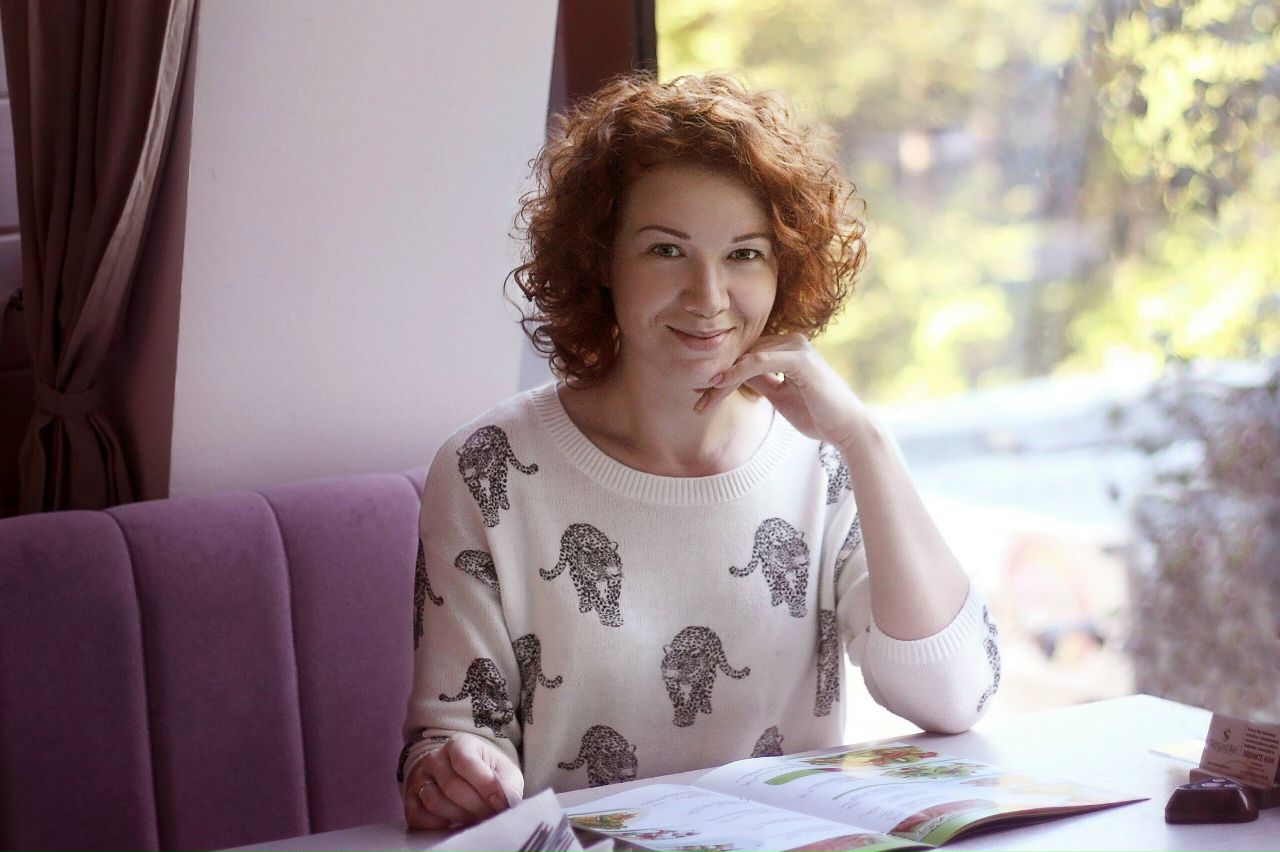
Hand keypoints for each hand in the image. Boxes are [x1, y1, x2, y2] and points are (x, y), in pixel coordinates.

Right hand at [403, 733, 523, 829]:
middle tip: (489, 815)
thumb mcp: (503, 771)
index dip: (484, 785)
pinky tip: (451, 822)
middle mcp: (435, 758)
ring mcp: (420, 777)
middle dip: (475, 806)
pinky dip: (435, 824)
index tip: (499, 802)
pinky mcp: (410, 798)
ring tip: (474, 818)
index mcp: (460, 744)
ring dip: (458, 816)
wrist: (460, 774)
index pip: (466, 763)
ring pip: (434, 802)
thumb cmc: (485, 773)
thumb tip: (503, 801)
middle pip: (452, 786)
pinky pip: (417, 815)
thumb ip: (507, 784)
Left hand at [697, 332, 866, 447]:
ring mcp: (797, 347)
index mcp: (789, 349)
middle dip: (718, 377)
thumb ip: (760, 382)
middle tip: (696, 397)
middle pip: (744, 356)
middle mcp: (793, 341)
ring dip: (722, 379)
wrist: (848, 429)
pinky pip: (759, 362)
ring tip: (703, 398)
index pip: (748, 357)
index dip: (723, 373)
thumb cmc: (817, 415)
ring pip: (747, 359)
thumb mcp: (780, 396)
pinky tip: (719, 384)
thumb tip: (733, 376)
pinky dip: (736, 373)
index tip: (701, 391)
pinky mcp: (799, 358)